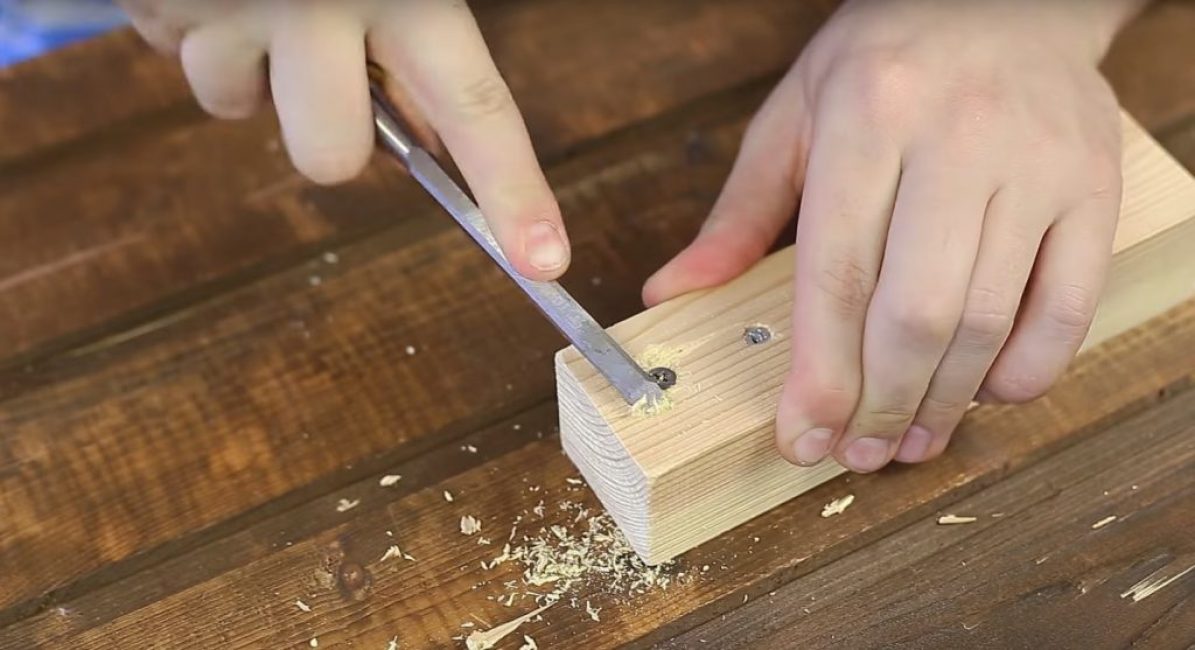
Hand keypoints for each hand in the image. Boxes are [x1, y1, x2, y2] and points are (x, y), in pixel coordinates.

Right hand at [117, 0, 569, 280]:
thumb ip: (420, 49)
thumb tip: (425, 142)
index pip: (475, 106)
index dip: (514, 191)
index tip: (545, 262)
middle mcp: (323, 3)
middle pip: (329, 158)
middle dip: (331, 139)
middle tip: (330, 72)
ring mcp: (232, 7)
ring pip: (235, 105)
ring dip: (253, 71)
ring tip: (263, 5)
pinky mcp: (160, 3)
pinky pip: (183, 60)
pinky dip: (203, 37)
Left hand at [645, 0, 1145, 471]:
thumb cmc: (888, 59)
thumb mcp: (794, 116)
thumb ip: (738, 214)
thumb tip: (671, 294)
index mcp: (868, 118)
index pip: (838, 273)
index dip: (819, 373)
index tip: (802, 437)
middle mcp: (958, 139)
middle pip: (916, 311)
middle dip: (880, 403)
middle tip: (858, 454)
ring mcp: (1037, 164)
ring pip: (989, 318)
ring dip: (944, 402)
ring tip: (909, 440)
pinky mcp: (1094, 187)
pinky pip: (1068, 307)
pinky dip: (1026, 370)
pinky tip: (983, 393)